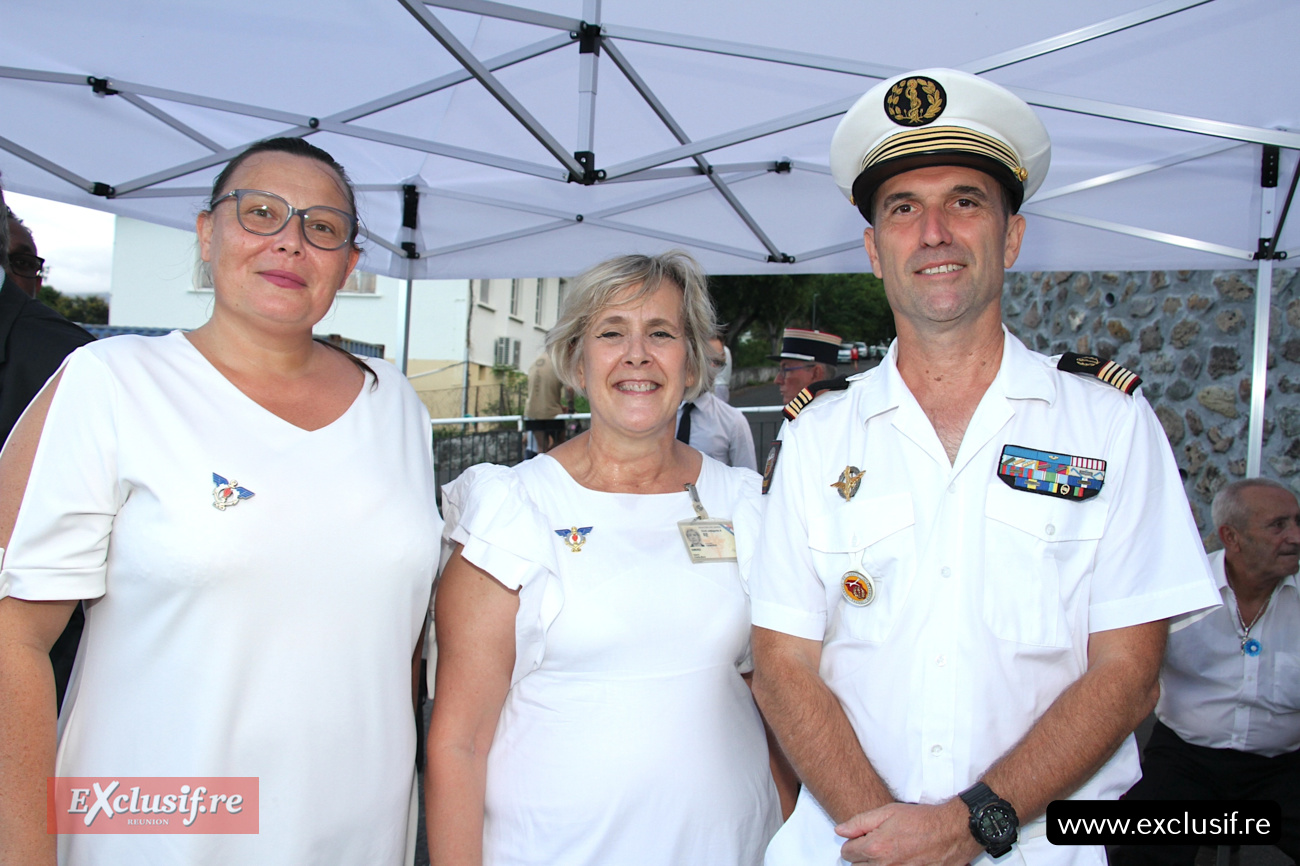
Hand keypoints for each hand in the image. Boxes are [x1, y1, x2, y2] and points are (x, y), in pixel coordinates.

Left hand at [835, 799, 983, 865]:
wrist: (951, 832)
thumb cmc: (922, 820)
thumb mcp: (888, 812)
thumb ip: (859, 822)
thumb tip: (840, 830)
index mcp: (875, 848)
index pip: (846, 853)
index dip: (853, 843)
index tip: (863, 838)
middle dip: (861, 856)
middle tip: (876, 845)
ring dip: (874, 864)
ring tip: (887, 852)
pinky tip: (898, 859)